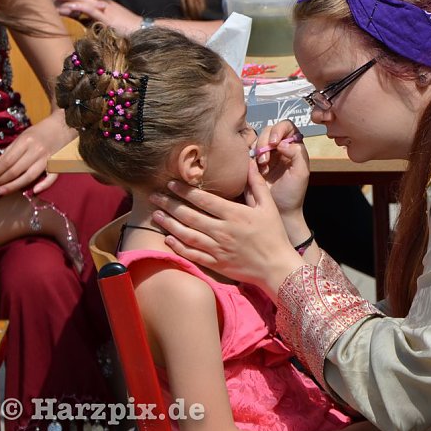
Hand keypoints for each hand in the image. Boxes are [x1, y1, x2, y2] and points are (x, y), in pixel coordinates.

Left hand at [0, 110, 76, 194]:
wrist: (65, 125)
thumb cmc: (41, 131)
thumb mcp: (23, 136)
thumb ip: (12, 150)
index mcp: (26, 141)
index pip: (6, 160)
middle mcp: (36, 151)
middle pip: (15, 170)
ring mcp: (48, 158)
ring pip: (30, 176)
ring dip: (14, 185)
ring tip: (1, 191)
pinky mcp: (59, 164)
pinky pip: (51, 177)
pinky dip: (44, 184)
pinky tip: (34, 191)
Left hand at [55, 0, 141, 34]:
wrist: (143, 31)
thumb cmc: (130, 29)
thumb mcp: (113, 21)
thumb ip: (101, 17)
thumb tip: (88, 19)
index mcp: (108, 1)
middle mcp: (106, 2)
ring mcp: (106, 9)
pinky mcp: (107, 19)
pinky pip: (91, 11)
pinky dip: (79, 7)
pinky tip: (68, 6)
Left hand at [150, 160, 304, 290]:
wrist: (276, 267)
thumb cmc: (274, 235)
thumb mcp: (269, 206)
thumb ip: (256, 185)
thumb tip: (248, 163)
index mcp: (235, 215)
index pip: (204, 200)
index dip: (185, 191)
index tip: (171, 183)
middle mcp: (223, 231)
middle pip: (190, 216)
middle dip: (170, 204)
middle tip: (154, 196)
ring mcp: (218, 249)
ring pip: (187, 235)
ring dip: (169, 224)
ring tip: (156, 215)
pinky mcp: (216, 264)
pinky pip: (192, 255)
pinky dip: (178, 247)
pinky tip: (168, 239)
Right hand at [254, 120, 309, 214]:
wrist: (278, 211)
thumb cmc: (293, 193)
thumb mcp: (301, 173)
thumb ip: (297, 154)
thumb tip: (283, 143)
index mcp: (294, 147)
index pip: (287, 126)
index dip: (279, 130)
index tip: (275, 144)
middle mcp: (280, 147)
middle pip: (269, 130)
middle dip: (265, 142)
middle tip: (265, 160)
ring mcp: (266, 154)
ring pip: (257, 139)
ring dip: (258, 150)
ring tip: (262, 166)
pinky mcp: (253, 162)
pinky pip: (248, 150)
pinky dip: (250, 156)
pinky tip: (256, 168)